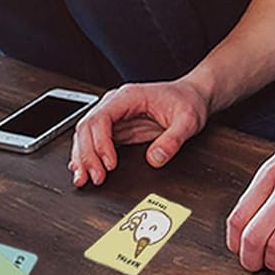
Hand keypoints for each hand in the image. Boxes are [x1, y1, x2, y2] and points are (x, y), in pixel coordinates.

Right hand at [69, 78, 208, 185]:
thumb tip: (155, 159)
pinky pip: (94, 141)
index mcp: (128, 97)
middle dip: (87, 155)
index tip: (110, 164)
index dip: (100, 143)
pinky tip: (84, 170)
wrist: (192, 95)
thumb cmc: (187, 101)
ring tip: (84, 179)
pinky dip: (87, 157)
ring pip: (85, 135)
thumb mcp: (187, 120)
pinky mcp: (117, 128)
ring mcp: (114, 116)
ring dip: (82, 158)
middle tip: (95, 178)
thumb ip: (172, 140)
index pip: (101, 118)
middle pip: (87, 127)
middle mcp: (116, 104)